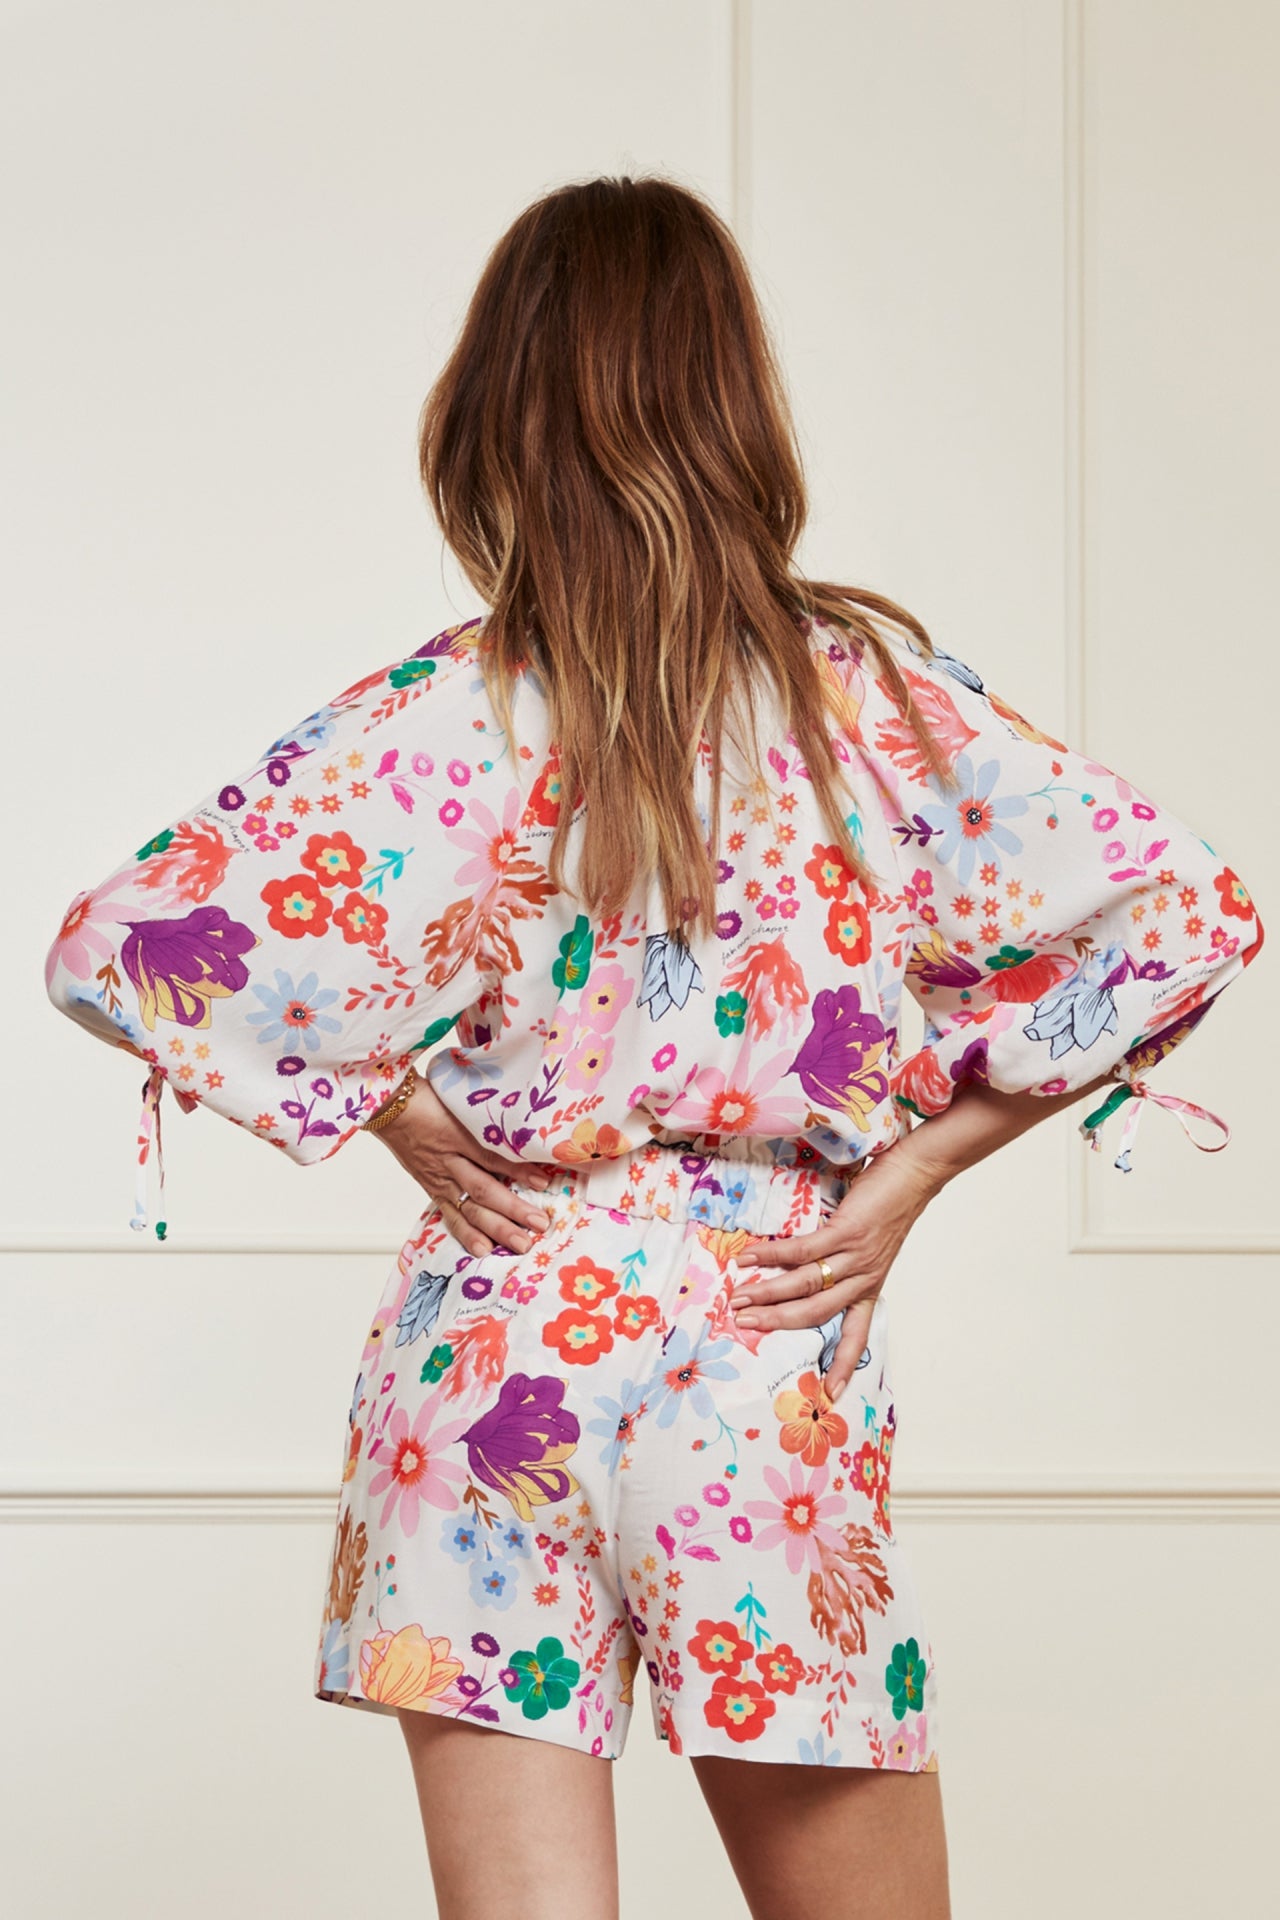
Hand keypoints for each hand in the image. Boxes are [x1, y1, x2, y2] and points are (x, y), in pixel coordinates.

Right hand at [372, 1073, 559, 1256]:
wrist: (390, 1107)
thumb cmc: (428, 1098)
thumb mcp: (460, 1099)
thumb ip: (488, 1116)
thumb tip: (523, 1128)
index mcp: (456, 1134)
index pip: (490, 1155)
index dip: (518, 1170)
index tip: (543, 1181)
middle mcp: (448, 1161)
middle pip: (483, 1189)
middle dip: (513, 1209)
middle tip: (539, 1224)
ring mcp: (439, 1178)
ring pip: (470, 1207)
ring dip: (496, 1227)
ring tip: (520, 1243)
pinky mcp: (432, 1188)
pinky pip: (450, 1214)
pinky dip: (466, 1232)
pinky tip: (482, 1247)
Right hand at [728, 1135, 943, 1401]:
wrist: (916, 1174)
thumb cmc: (890, 1206)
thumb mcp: (873, 1247)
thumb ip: (845, 1264)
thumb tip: (802, 1270)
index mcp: (870, 1287)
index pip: (856, 1335)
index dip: (842, 1365)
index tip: (830, 1395)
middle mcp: (863, 1278)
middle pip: (816, 1313)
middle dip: (777, 1322)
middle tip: (744, 1325)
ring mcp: (855, 1256)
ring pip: (805, 1284)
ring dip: (768, 1293)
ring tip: (738, 1297)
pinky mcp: (847, 1231)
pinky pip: (803, 1251)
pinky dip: (772, 1255)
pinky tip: (750, 1257)